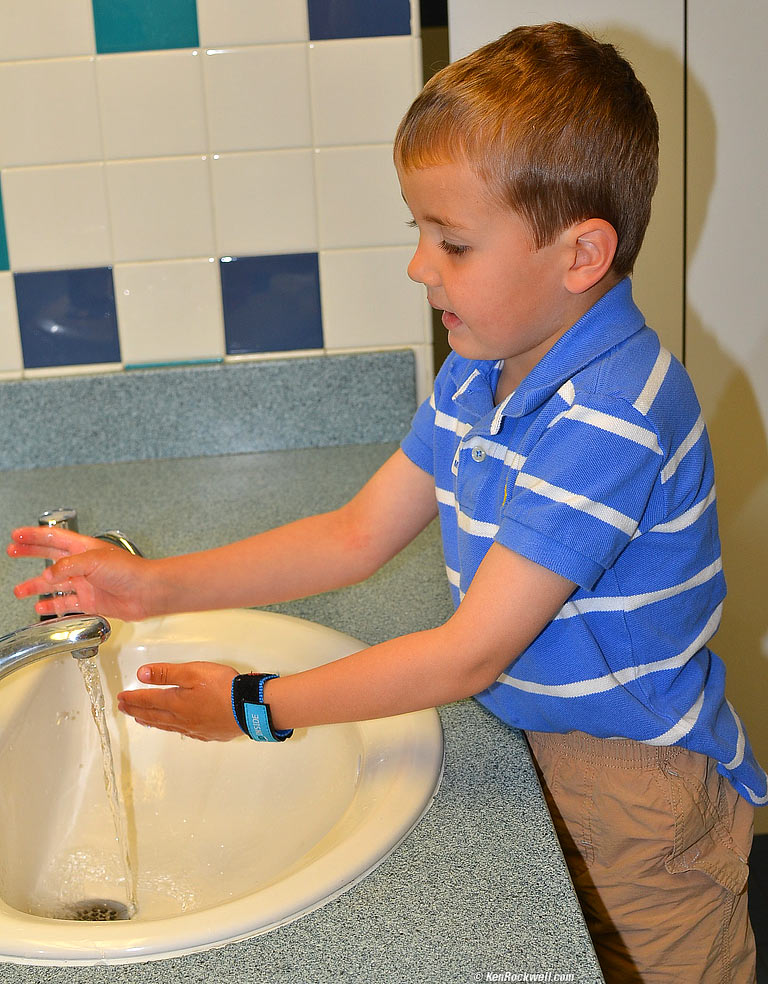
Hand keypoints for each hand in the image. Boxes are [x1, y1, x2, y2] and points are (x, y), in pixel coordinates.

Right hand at [8, 526, 154, 620]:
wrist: (147, 592)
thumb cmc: (129, 571)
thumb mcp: (94, 561)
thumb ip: (67, 567)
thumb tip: (47, 576)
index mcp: (84, 549)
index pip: (54, 539)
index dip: (34, 536)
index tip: (17, 535)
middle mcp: (84, 565)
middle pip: (50, 558)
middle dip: (31, 554)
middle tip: (13, 552)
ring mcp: (86, 583)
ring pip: (55, 584)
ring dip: (36, 586)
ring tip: (19, 590)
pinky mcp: (91, 601)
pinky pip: (66, 603)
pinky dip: (52, 605)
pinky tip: (41, 607)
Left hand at [117, 661, 241, 741]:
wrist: (248, 707)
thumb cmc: (223, 687)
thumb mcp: (193, 672)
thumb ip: (167, 673)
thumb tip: (142, 674)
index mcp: (175, 702)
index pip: (148, 699)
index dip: (133, 698)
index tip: (120, 698)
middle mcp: (180, 718)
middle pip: (153, 714)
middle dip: (136, 710)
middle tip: (123, 709)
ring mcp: (193, 727)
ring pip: (165, 725)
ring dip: (150, 720)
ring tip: (140, 719)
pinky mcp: (207, 733)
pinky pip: (181, 731)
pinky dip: (170, 728)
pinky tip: (172, 728)